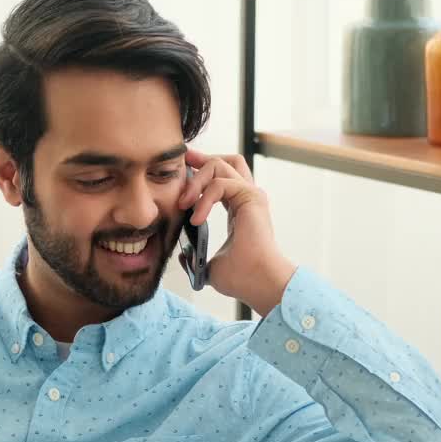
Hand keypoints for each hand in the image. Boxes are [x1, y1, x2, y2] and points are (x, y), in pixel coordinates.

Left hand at [178, 149, 296, 315]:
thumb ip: (197, 258)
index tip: (182, 174)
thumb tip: (183, 256)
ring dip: (196, 180)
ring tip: (183, 203)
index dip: (201, 172)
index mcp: (240, 209)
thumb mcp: (210, 266)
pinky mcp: (251, 198)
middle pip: (226, 161)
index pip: (221, 179)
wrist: (258, 283)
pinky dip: (204, 197)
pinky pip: (221, 183)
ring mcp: (251, 195)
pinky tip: (196, 218)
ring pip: (220, 165)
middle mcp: (248, 198)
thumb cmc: (242, 278)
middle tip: (183, 161)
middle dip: (202, 159)